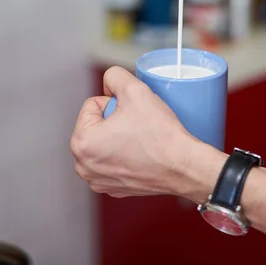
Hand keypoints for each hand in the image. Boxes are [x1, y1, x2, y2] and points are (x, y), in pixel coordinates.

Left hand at [71, 67, 220, 198]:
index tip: (132, 113)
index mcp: (81, 143)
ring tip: (140, 138)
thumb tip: (108, 82)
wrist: (184, 167)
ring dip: (118, 137)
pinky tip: (142, 153)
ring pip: (104, 143)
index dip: (115, 102)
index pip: (92, 104)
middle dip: (114, 120)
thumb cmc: (161, 135)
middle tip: (137, 124)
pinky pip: (114, 161)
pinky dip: (125, 155)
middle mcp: (84, 167)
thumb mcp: (136, 89)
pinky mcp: (113, 188)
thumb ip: (114, 75)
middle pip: (96, 125)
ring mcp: (98, 181)